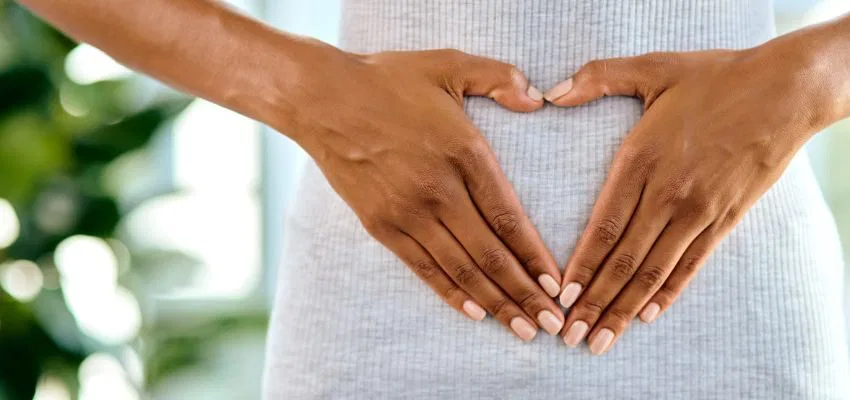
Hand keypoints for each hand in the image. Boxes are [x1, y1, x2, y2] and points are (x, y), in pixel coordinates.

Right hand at [286, 48, 564, 340]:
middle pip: (491, 254)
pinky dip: (451, 293)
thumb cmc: (388, 80)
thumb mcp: (448, 64)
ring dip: (495, 303)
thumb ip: (499, 78)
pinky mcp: (382, 225)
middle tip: (554, 324)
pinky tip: (475, 313)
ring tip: (523, 329)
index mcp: (464, 152)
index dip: (535, 256)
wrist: (321, 99)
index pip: (509, 217)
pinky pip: (424, 267)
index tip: (557, 285)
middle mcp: (439, 190)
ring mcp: (408, 212)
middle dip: (525, 294)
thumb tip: (538, 99)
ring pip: (461, 268)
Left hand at [545, 35, 843, 352]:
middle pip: (623, 260)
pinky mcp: (726, 218)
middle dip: (593, 302)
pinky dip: (669, 293)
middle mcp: (668, 193)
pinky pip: (692, 264)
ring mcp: (699, 210)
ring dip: (624, 308)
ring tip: (601, 339)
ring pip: (655, 271)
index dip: (579, 266)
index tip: (559, 296)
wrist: (787, 89)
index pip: (602, 226)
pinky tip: (647, 315)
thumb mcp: (653, 68)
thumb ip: (598, 77)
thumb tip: (551, 91)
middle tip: (570, 336)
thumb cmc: (715, 77)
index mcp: (641, 159)